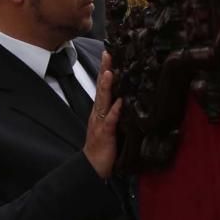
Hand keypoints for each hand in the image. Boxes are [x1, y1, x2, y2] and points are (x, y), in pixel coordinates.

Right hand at [82, 52, 122, 178]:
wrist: (92, 166)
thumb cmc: (104, 146)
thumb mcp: (111, 126)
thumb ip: (116, 112)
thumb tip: (126, 97)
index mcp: (101, 110)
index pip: (103, 87)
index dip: (105, 70)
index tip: (109, 53)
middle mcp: (98, 113)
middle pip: (101, 89)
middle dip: (104, 70)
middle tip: (108, 54)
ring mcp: (100, 123)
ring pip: (103, 102)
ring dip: (106, 87)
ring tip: (109, 72)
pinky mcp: (104, 134)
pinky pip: (109, 121)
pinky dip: (114, 112)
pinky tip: (119, 103)